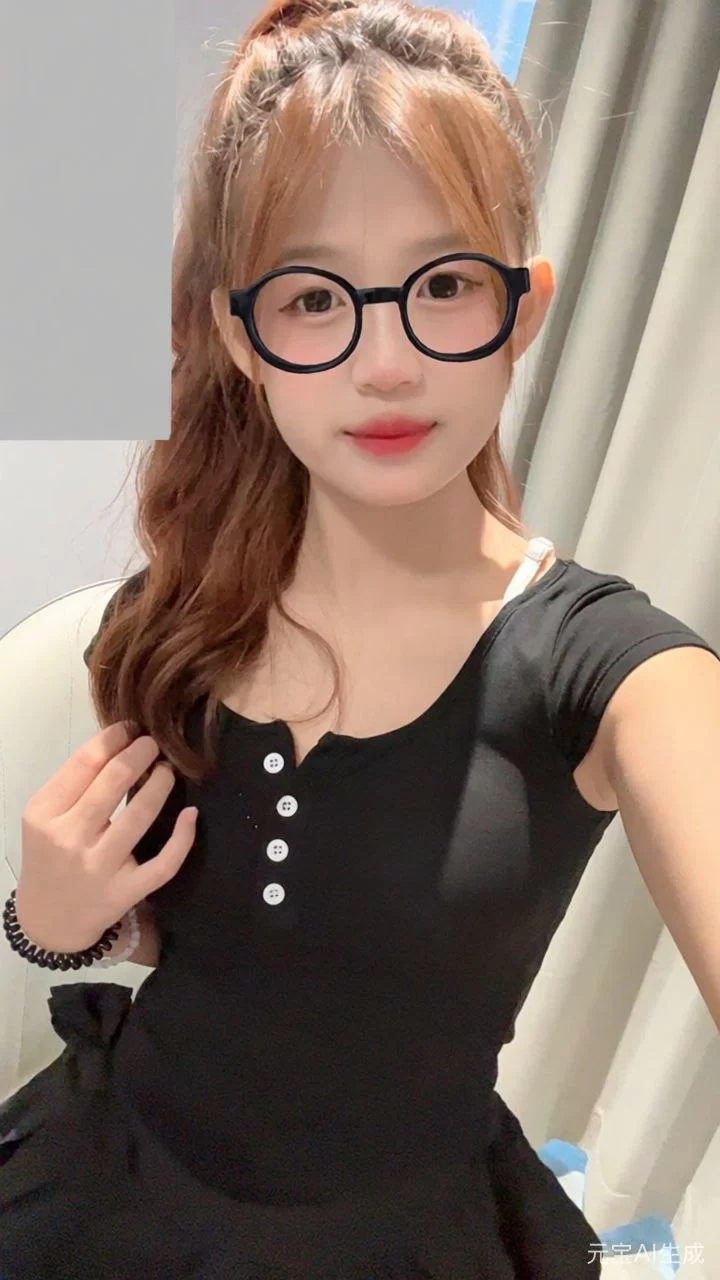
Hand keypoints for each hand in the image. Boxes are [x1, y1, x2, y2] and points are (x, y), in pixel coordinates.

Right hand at [16, 722, 196, 953]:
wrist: (49, 919)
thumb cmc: (51, 855)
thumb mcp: (46, 817)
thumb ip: (76, 782)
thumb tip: (122, 739)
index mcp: (45, 814)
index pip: (84, 763)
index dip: (114, 738)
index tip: (131, 729)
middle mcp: (70, 839)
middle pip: (113, 781)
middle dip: (141, 754)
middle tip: (154, 745)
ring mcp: (99, 868)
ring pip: (140, 814)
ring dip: (161, 783)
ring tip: (167, 771)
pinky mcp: (125, 892)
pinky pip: (164, 863)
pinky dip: (183, 836)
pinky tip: (190, 814)